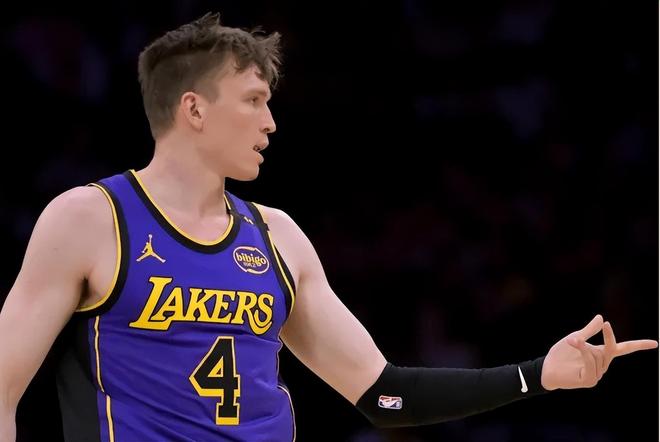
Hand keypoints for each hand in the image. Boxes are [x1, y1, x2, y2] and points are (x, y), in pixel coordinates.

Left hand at [540, 314, 657, 389]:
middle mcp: (602, 365)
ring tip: (572, 342)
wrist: (546, 367)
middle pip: (612, 348)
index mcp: (601, 354)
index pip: (623, 349)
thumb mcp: (576, 337)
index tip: (655, 343)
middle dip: (609, 336)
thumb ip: (589, 330)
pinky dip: (584, 353)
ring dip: (584, 345)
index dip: (639, 345)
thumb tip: (601, 318)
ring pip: (598, 355)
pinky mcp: (589, 381)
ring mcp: (597, 374)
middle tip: (606, 325)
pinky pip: (591, 363)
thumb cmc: (561, 354)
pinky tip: (576, 345)